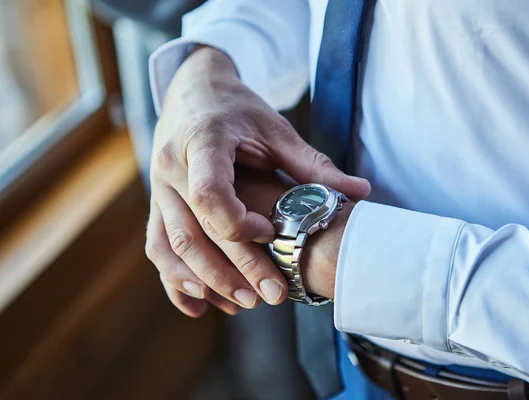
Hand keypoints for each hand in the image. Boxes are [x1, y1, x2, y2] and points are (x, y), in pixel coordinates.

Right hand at [146, 46, 369, 316]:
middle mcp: (171, 166)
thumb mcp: (276, 128)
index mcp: (202, 140)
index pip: (208, 194)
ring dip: (206, 281)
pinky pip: (157, 245)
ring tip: (243, 305)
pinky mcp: (157, 201)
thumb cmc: (239, 108)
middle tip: (270, 297)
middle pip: (193, 231)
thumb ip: (313, 164)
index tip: (270, 233)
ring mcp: (158, 186)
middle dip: (233, 270)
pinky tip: (199, 304)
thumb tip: (361, 191)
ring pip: (172, 245)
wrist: (193, 90)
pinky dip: (174, 278)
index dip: (238, 224)